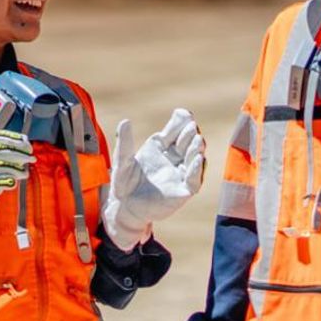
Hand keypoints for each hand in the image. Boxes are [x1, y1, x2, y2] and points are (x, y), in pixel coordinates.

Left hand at [101, 108, 204, 250]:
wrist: (125, 207)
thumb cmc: (124, 182)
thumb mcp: (123, 160)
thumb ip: (125, 142)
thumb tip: (125, 121)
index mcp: (161, 146)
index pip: (176, 130)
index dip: (181, 121)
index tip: (184, 113)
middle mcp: (174, 158)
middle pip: (188, 141)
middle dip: (190, 134)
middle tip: (191, 126)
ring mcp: (180, 173)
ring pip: (195, 158)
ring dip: (196, 149)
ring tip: (197, 139)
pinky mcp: (183, 191)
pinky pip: (194, 179)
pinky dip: (196, 169)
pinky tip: (197, 159)